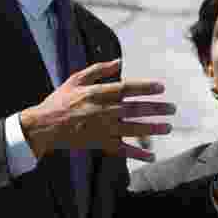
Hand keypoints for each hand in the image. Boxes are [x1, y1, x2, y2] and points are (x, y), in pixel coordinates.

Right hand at [19, 59, 174, 160]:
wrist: (44, 127)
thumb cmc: (60, 100)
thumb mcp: (76, 79)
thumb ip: (99, 70)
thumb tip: (119, 61)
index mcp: (97, 93)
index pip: (127, 88)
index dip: (145, 87)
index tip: (161, 87)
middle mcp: (102, 111)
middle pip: (134, 109)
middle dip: (156, 109)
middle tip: (173, 109)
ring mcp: (102, 129)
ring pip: (132, 129)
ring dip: (152, 129)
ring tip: (168, 127)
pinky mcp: (99, 143)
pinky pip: (121, 150)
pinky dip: (137, 154)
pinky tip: (151, 156)